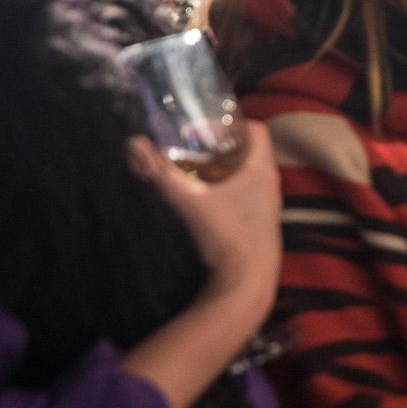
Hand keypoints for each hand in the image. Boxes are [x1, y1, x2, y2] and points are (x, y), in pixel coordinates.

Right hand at [121, 121, 282, 407]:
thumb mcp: (188, 200)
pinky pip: (250, 196)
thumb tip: (134, 144)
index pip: (256, 129)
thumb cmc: (224, 236)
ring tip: (196, 175)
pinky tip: (207, 204)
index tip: (203, 130)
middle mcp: (272, 183)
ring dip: (226, 171)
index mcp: (261, 169)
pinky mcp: (265, 225)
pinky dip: (231, 192)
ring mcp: (272, 206)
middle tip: (193, 151)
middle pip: (251, 152)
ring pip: (250, 176)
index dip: (231, 123)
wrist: (247, 284)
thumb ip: (160, 171)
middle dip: (223, 148)